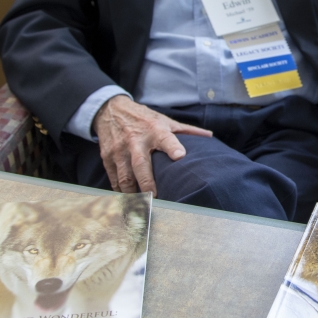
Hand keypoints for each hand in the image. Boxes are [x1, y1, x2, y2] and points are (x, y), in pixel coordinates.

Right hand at [93, 96, 211, 193]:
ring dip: (132, 193)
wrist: (111, 110)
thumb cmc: (144, 118)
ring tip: (141, 207)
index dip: (172, 147)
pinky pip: (114, 179)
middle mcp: (135, 140)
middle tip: (155, 198)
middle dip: (147, 182)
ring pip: (125, 176)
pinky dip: (120, 192)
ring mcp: (119, 150)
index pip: (166, 138)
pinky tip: (127, 201)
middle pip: (141, 164)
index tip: (180, 156)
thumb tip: (209, 136)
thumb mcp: (164, 120)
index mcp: (154, 130)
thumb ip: (186, 130)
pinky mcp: (107, 157)